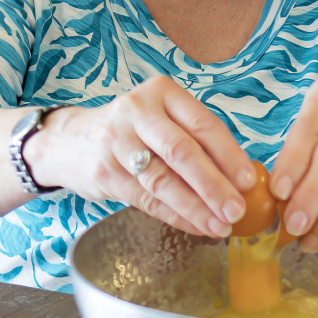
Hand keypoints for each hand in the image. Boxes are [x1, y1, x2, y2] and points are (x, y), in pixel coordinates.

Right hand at [23, 75, 254, 235]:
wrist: (69, 140)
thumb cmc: (132, 130)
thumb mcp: (162, 118)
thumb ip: (196, 139)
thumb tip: (241, 176)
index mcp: (162, 92)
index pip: (204, 125)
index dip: (229, 156)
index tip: (248, 181)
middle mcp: (137, 111)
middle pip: (183, 152)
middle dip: (214, 186)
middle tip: (237, 209)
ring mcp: (116, 140)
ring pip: (164, 180)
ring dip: (196, 207)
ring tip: (220, 225)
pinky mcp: (104, 170)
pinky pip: (147, 199)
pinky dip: (175, 216)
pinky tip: (195, 226)